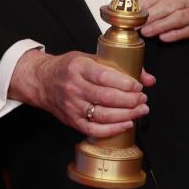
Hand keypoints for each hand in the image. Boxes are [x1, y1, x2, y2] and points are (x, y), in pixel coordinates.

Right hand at [8, 50, 155, 137]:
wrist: (41, 81)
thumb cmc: (68, 68)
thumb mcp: (90, 58)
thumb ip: (118, 67)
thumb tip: (148, 78)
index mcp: (78, 67)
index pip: (104, 76)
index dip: (125, 83)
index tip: (138, 85)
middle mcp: (74, 87)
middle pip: (106, 98)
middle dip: (130, 100)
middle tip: (142, 99)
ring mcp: (72, 106)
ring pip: (102, 115)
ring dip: (126, 115)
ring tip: (140, 110)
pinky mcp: (72, 120)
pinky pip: (94, 130)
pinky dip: (113, 130)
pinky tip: (126, 124)